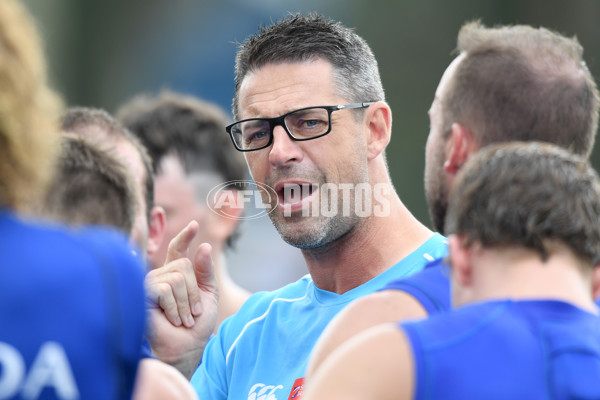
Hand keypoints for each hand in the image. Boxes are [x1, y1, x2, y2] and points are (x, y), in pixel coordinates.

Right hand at [145, 221, 218, 378]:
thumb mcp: (208, 294)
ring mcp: (149, 285)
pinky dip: (175, 306)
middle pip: (184, 265)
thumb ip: (206, 271)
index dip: (184, 237)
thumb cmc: (196, 325)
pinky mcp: (142, 296)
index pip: (177, 249)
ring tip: (183, 319)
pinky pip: (165, 289)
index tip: (194, 225)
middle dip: (194, 291)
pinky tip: (173, 320)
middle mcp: (160, 276)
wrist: (186, 348)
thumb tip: (203, 246)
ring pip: (177, 277)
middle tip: (193, 312)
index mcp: (175, 274)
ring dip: (186, 302)